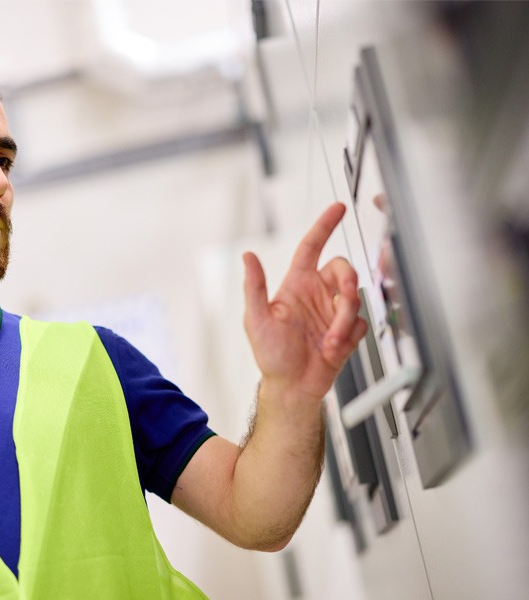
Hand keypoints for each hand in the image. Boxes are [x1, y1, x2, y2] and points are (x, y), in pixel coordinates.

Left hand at [243, 203, 366, 401]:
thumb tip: (248, 257)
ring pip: (354, 298)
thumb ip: (255, 286)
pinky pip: (360, 322)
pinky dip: (349, 336)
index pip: (311, 247)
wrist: (293, 386)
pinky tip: (334, 348)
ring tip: (328, 342)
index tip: (338, 209)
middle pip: (343, 270)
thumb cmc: (271, 355)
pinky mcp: (347, 331)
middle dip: (347, 283)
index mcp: (296, 285)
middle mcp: (317, 294)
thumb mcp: (257, 319)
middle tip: (343, 300)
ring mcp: (332, 312)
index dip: (325, 225)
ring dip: (343, 321)